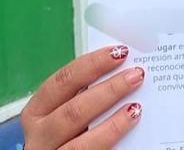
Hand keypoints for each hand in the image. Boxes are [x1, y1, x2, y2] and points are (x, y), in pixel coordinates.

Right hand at [21, 45, 143, 149]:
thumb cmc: (67, 129)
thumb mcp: (66, 108)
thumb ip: (84, 93)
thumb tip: (121, 70)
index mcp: (36, 112)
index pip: (61, 81)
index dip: (92, 65)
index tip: (119, 53)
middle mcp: (39, 137)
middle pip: (73, 112)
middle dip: (109, 91)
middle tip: (136, 75)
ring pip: (80, 145)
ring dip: (113, 124)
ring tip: (136, 108)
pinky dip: (111, 143)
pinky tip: (129, 132)